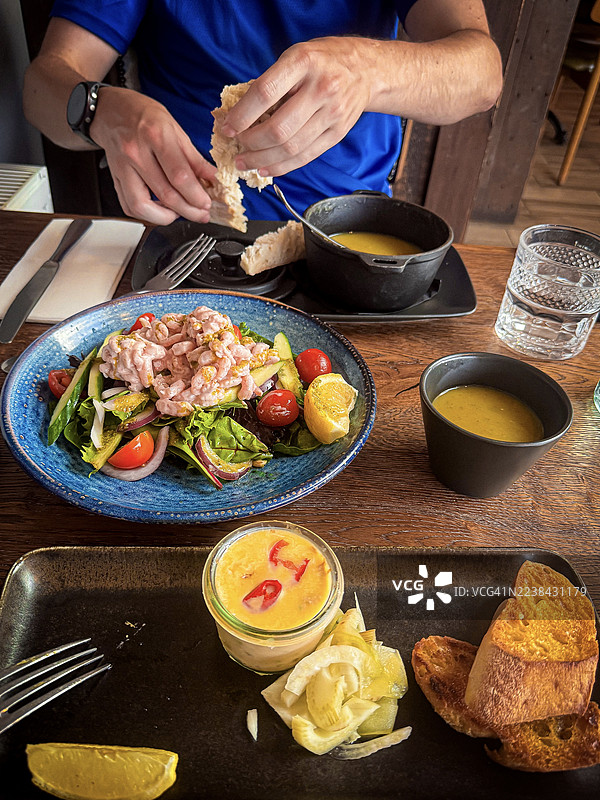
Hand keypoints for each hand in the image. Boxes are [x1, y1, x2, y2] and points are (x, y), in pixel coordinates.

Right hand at [90, 87, 216, 224]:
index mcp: (156, 136)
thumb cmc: (143, 115)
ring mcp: (123, 167)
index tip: (206, 203)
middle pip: (165, 194)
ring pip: (143, 206)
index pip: (179, 176)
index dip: (196, 196)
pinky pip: (129, 206)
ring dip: (165, 218)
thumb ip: (194, 157)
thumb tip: (212, 178)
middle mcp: (136, 153)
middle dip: (188, 210)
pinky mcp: (115, 178)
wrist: (111, 110)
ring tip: (179, 214)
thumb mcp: (175, 128)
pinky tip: (160, 210)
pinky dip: (147, 215)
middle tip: (200, 213)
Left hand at [222, 37, 376, 176]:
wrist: (365, 69)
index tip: (228, 128)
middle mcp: (321, 88)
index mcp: (303, 62)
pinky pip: (306, 156)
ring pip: (291, 147)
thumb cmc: (322, 61)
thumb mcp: (294, 56)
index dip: (242, 115)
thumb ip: (270, 82)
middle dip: (251, 143)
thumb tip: (237, 113)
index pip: (265, 93)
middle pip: (278, 128)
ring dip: (263, 160)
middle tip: (238, 148)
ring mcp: (332, 113)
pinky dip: (282, 166)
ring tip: (246, 163)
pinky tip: (266, 168)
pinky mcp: (338, 133)